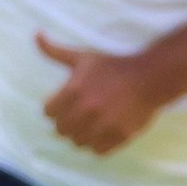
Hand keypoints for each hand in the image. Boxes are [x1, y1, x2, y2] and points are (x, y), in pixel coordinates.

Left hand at [38, 35, 166, 154]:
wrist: (150, 77)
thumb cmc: (113, 65)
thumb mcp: (83, 57)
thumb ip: (56, 51)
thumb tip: (37, 34)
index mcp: (74, 90)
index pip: (48, 112)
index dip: (55, 108)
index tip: (65, 104)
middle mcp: (87, 109)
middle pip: (61, 130)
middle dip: (67, 122)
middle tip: (79, 115)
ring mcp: (104, 124)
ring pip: (78, 142)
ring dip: (82, 135)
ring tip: (91, 124)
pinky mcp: (120, 136)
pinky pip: (97, 151)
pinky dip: (98, 144)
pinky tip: (104, 131)